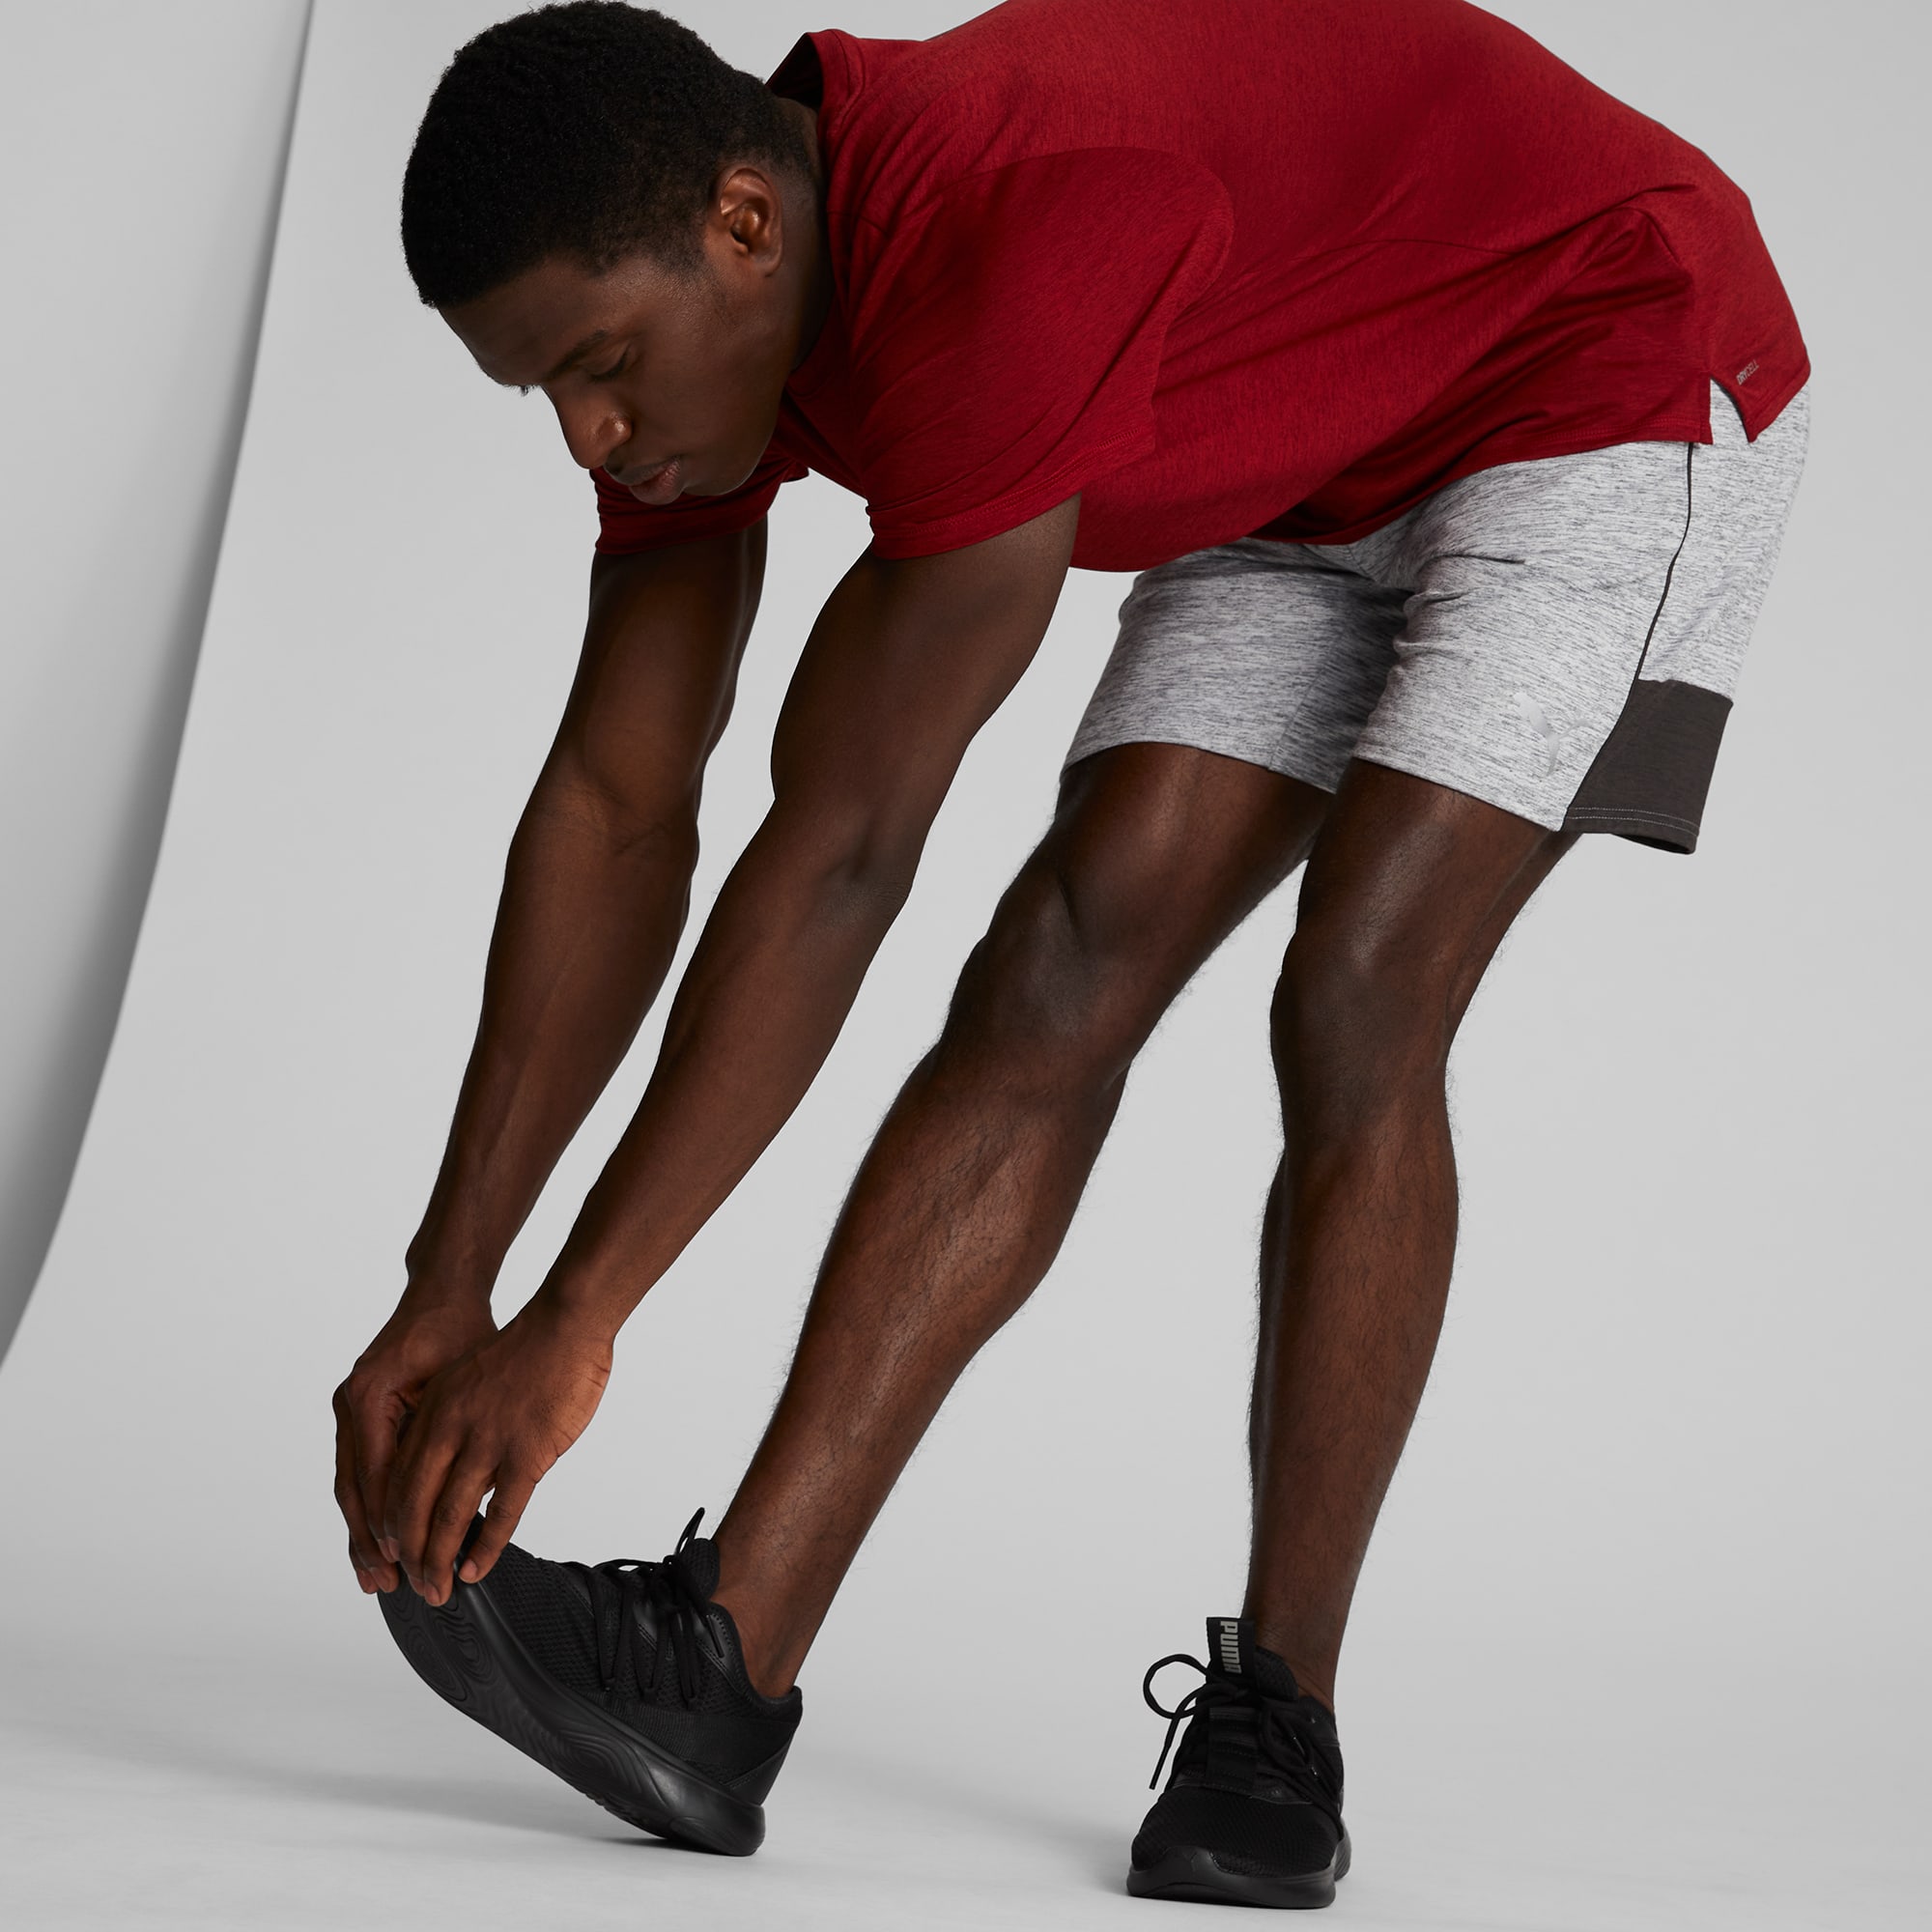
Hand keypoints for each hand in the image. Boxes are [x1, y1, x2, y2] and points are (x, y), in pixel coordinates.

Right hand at [333, 1289, 497, 1593]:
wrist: (442, 1292)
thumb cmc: (458, 1328)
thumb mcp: (461, 1380)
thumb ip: (455, 1435)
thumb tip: (466, 1496)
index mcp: (369, 1397)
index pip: (375, 1475)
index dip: (389, 1522)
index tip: (403, 1560)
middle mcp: (350, 1406)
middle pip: (353, 1489)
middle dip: (370, 1541)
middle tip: (385, 1584)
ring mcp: (350, 1411)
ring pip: (350, 1487)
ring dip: (364, 1533)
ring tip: (376, 1578)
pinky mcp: (361, 1416)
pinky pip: (359, 1472)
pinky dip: (368, 1508)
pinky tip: (379, 1542)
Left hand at [378, 1297, 613, 1604]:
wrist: (564, 1322)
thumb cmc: (525, 1348)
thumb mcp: (467, 1380)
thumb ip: (453, 1424)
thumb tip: (453, 1469)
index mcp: (433, 1410)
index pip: (395, 1479)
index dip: (388, 1524)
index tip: (389, 1553)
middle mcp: (450, 1428)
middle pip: (412, 1505)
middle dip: (406, 1554)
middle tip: (410, 1586)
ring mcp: (487, 1441)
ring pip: (449, 1515)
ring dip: (437, 1559)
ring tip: (436, 1589)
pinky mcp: (526, 1453)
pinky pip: (500, 1513)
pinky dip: (483, 1548)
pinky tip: (473, 1570)